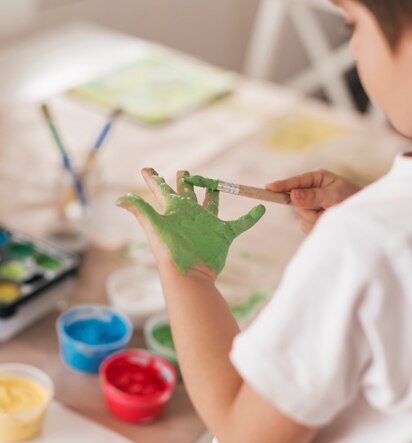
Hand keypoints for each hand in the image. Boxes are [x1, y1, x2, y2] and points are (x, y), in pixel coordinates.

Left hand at [116, 168, 265, 278]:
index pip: (162, 190)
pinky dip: (251, 218)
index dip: (154, 179)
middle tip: (184, 170)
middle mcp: (189, 215)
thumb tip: (119, 199)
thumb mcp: (154, 226)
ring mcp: (207, 224)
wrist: (190, 274)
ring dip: (213, 193)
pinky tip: (260, 209)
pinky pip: (240, 224)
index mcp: (173, 210)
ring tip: (214, 183)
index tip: (146, 169)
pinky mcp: (223, 234)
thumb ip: (140, 209)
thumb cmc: (170, 251)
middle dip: (185, 181)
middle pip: (187, 193)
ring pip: (211, 203)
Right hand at [266, 170, 360, 233]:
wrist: (364, 215)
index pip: (295, 182)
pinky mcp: (311, 218)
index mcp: (316, 179)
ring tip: (331, 215)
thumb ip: (313, 196)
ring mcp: (310, 205)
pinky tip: (327, 222)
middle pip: (295, 203)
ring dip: (316, 220)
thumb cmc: (353, 199)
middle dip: (309, 210)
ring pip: (301, 216)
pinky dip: (317, 226)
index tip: (268, 188)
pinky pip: (306, 226)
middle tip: (326, 211)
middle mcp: (310, 191)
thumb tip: (292, 195)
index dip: (281, 185)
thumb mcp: (334, 195)